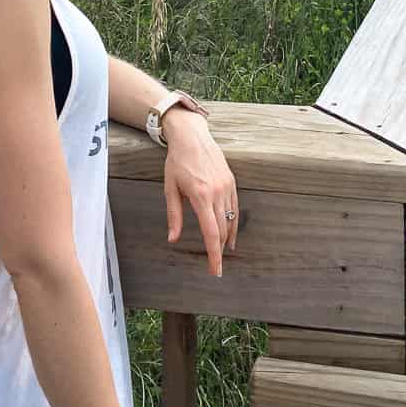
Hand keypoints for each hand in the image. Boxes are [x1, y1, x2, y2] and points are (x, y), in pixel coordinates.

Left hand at [161, 111, 238, 277]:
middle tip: (215, 267)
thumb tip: (173, 239)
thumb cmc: (177, 161)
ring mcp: (227, 186)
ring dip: (227, 239)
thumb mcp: (170, 188)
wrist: (192, 135)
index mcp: (201, 196)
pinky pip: (235, 207)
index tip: (215, 271)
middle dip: (220, 251)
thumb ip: (174, 215)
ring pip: (231, 220)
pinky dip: (233, 223)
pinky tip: (230, 233)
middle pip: (223, 230)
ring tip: (222, 253)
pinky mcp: (231, 181)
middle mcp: (217, 192)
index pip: (211, 233)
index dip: (214, 255)